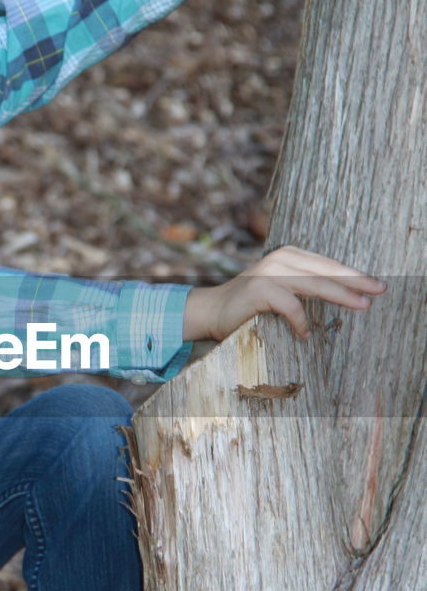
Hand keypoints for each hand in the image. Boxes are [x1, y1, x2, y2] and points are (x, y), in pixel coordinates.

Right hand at [182, 246, 386, 342]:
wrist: (212, 311)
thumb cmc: (251, 305)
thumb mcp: (282, 288)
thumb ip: (305, 285)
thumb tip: (345, 293)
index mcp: (290, 255)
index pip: (328, 264)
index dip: (353, 275)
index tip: (377, 285)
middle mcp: (281, 258)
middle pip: (326, 271)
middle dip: (355, 282)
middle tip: (379, 291)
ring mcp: (269, 272)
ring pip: (314, 284)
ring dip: (341, 295)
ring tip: (362, 306)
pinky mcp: (259, 289)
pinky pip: (290, 305)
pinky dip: (300, 322)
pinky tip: (306, 335)